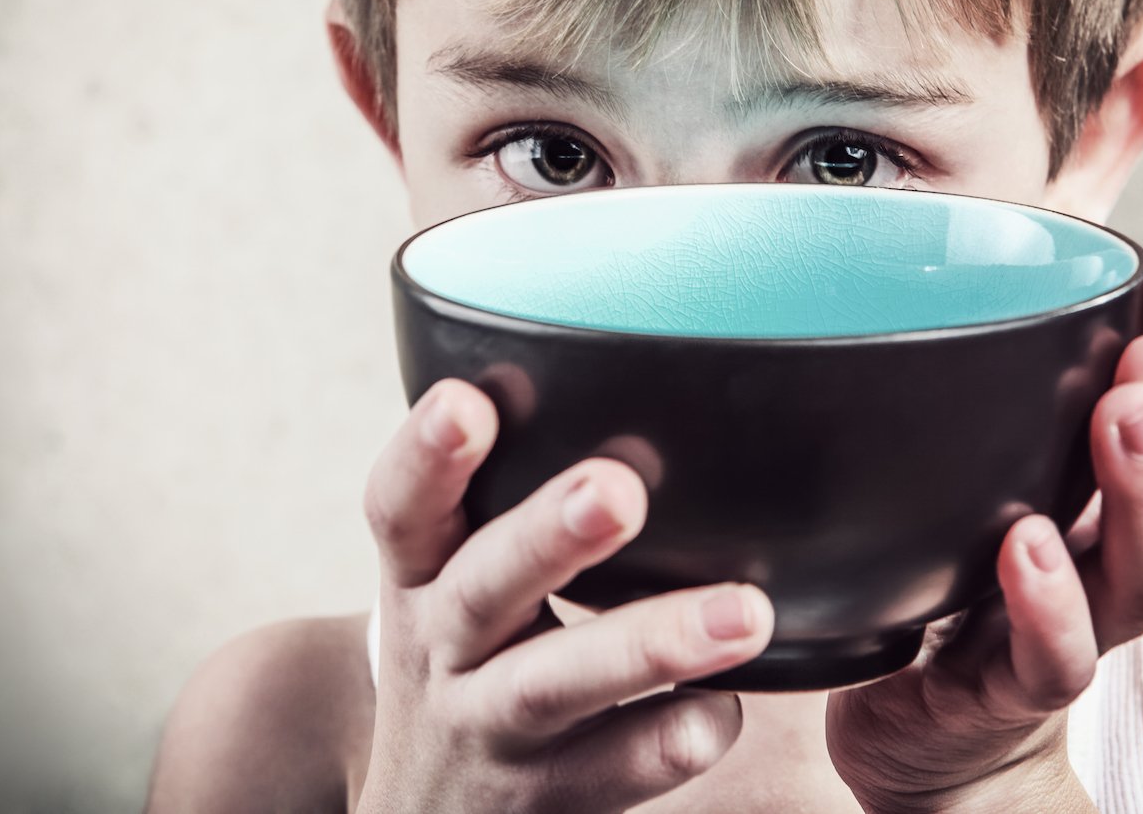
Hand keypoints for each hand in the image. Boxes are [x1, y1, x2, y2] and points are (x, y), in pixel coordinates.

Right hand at [357, 381, 774, 813]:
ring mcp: (487, 729)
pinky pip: (608, 773)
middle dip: (545, 535)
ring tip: (742, 612)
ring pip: (551, 687)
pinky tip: (724, 712)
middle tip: (615, 489)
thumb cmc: (465, 660)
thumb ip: (506, 501)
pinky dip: (666, 740)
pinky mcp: (542, 797)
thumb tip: (629, 370)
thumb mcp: (450, 581)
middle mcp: (441, 648)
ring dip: (645, 644)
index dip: (425, 455)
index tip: (466, 401)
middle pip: (483, 587)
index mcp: (421, 576)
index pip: (400, 508)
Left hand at [825, 248, 1142, 811]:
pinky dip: (1048, 603)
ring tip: (1119, 414)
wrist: (920, 727)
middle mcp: (1110, 566)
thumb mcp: (974, 473)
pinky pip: (1053, 657)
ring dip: (1141, 491)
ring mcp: (1075, 630)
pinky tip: (1028, 545)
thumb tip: (979, 253)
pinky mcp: (1011, 690)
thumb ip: (989, 387)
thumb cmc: (952, 584)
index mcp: (1111, 505)